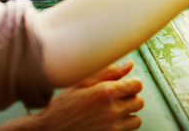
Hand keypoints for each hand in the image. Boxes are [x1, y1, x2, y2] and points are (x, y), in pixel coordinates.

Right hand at [22, 61, 142, 130]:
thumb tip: (129, 64)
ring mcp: (112, 127)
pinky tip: (109, 122)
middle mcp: (112, 111)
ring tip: (114, 112)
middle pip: (138, 102)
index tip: (124, 85)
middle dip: (130, 98)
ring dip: (128, 115)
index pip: (137, 85)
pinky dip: (122, 127)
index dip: (132, 83)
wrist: (49, 130)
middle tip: (116, 99)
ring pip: (136, 119)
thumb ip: (108, 72)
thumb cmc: (62, 106)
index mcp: (106, 93)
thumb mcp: (82, 83)